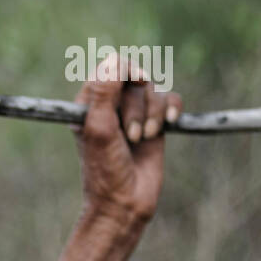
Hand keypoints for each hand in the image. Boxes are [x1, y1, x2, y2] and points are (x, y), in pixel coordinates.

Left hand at [72, 54, 182, 232]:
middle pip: (135, 79)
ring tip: (141, 139)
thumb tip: (115, 58)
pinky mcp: (154, 124)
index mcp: (89, 103)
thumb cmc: (105, 168)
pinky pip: (170, 100)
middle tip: (129, 135)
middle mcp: (111, 106)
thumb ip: (104, 92)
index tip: (136, 82)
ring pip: (153, 91)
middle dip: (137, 105)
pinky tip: (170, 122)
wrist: (124, 201)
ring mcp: (133, 115)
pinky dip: (171, 109)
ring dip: (152, 115)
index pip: (109, 68)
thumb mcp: (99, 127)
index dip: (125, 70)